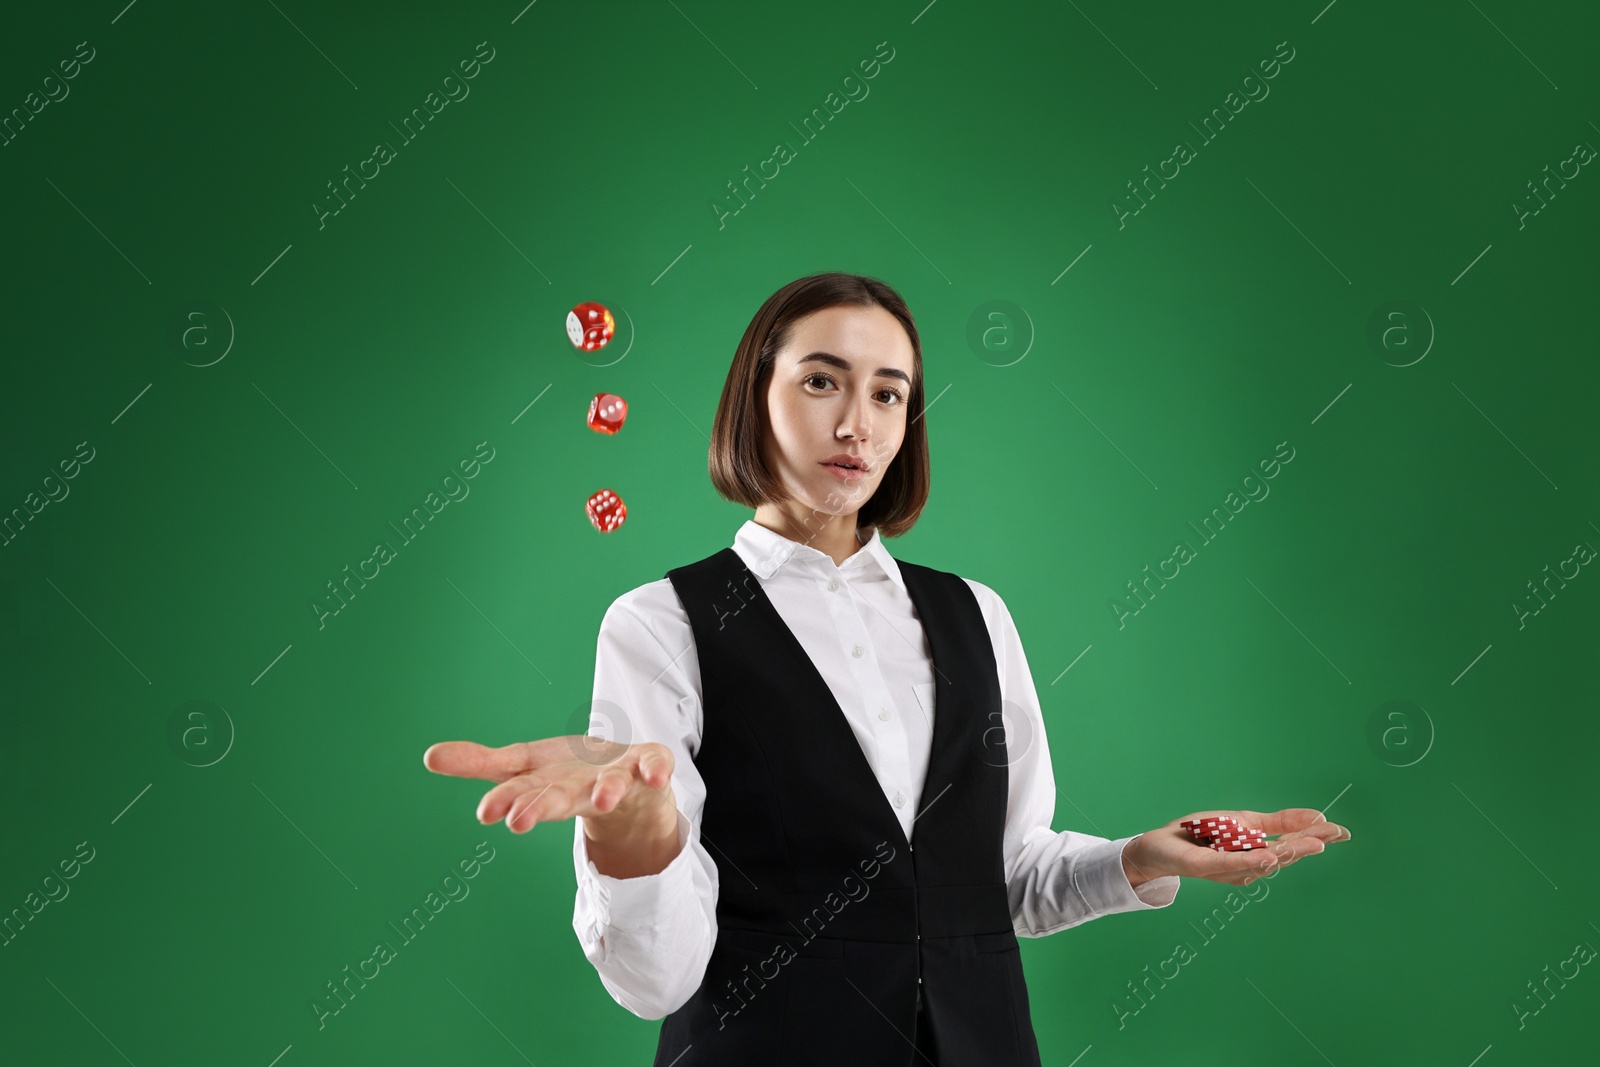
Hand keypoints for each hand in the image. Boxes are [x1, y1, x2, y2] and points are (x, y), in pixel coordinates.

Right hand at [422, 736, 677, 834]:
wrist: (634, 795)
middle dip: (539, 807)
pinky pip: (657, 766)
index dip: (507, 802)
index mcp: (549, 787)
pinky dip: (658, 770)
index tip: (487, 813)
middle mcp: (582, 788)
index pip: (523, 794)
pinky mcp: (650, 768)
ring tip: (600, 800)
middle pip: (559, 797)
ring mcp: (618, 780)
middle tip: (517, 821)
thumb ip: (481, 763)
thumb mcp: (525, 765)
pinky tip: (657, 775)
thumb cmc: (571, 777)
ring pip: (610, 788)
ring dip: (605, 793)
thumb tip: (428, 756)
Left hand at [1121, 808, 1350, 887]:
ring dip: (1289, 852)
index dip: (1316, 836)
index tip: (1341, 831)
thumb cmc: (1200, 836)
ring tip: (1315, 844)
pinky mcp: (1206, 867)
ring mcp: (1228, 869)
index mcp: (1256, 850)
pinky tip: (1270, 856)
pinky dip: (1252, 860)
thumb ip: (1277, 823)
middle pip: (1284, 854)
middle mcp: (1247, 864)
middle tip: (1335, 835)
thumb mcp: (1242, 822)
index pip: (1291, 843)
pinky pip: (1232, 863)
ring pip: (1263, 861)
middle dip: (1310, 845)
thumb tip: (1315, 817)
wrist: (1159, 846)